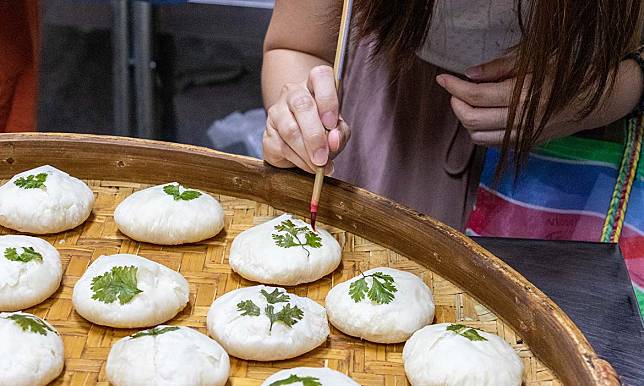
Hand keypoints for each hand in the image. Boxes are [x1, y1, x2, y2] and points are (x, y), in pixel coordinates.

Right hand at [263, 65, 350, 173]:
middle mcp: (293, 93)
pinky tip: (308, 166)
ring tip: (319, 166)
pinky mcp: (267, 134)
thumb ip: (340, 133)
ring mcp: (277, 112)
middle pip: (302, 105)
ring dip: (306, 153)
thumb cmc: (322, 130)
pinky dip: (298, 161)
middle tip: (323, 157)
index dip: (328, 99)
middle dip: (315, 136)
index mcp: (314, 84)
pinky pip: (281, 148)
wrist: (298, 144)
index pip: (320, 76)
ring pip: (290, 130)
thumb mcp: (338, 129)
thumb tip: (333, 142)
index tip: (332, 123)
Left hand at [436, 55, 641, 145]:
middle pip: (471, 119)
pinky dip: (480, 132)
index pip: (476, 96)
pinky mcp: (525, 145)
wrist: (598, 101)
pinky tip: (482, 116)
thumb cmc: (567, 74)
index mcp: (523, 95)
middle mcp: (521, 120)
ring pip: (478, 136)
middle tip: (454, 90)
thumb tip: (469, 74)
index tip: (443, 79)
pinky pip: (492, 144)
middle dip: (456, 104)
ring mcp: (523, 136)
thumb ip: (500, 68)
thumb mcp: (536, 61)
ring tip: (467, 102)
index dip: (454, 87)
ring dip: (466, 120)